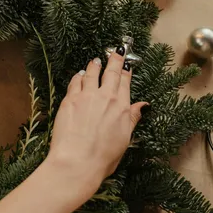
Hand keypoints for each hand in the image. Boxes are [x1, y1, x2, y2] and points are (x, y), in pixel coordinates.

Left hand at [46, 52, 146, 200]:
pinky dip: (78, 76)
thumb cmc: (102, 157)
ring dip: (94, 65)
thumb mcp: (124, 139)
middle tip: (115, 51)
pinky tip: (78, 75)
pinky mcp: (69, 100)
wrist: (77, 162)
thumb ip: (132, 118)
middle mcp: (105, 97)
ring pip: (91, 73)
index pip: (125, 83)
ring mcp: (86, 96)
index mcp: (121, 107)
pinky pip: (75, 82)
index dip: (126, 72)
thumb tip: (143, 105)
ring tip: (95, 61)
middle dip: (114, 59)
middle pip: (110, 72)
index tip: (126, 64)